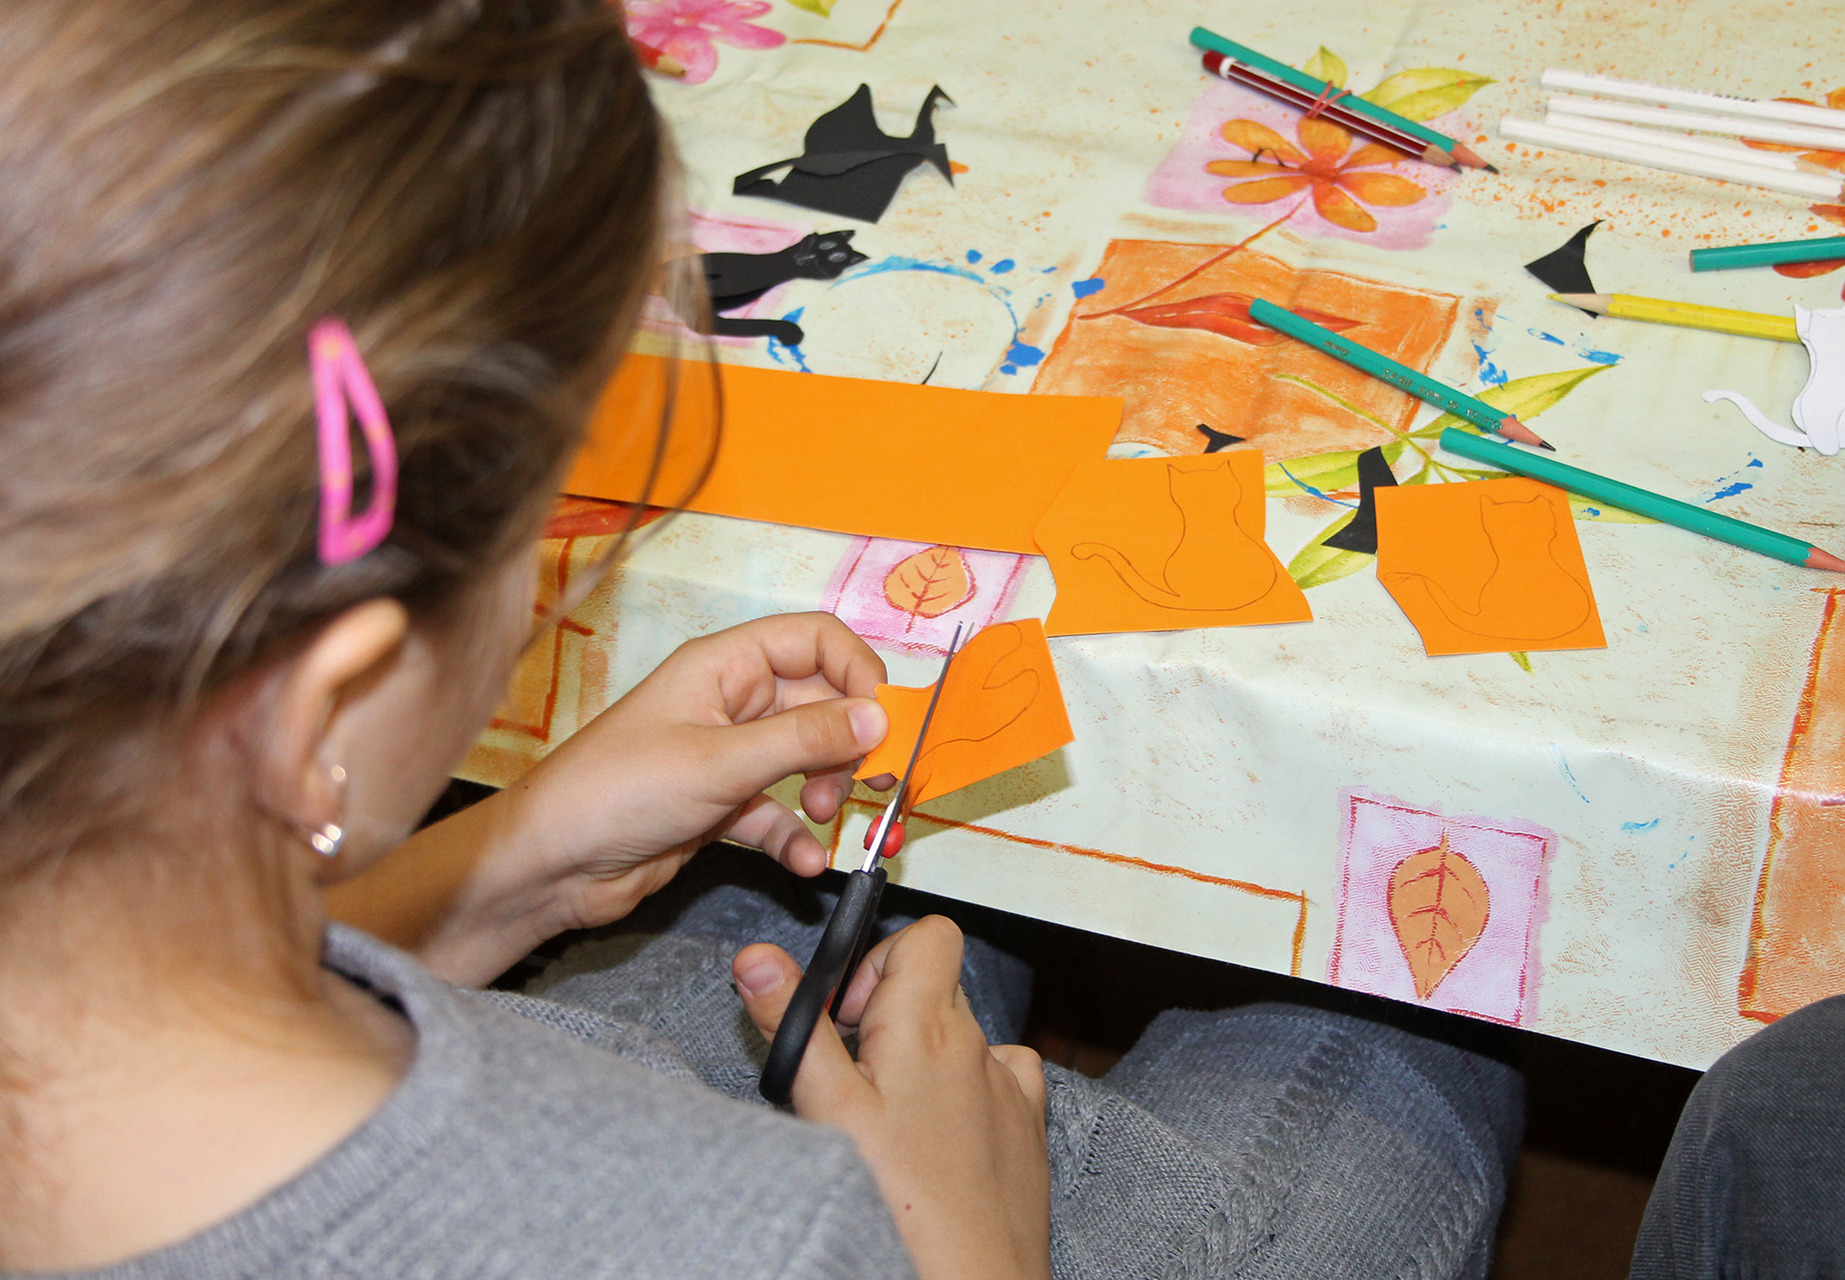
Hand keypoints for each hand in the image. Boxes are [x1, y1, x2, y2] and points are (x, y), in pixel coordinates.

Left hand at [345, 613, 894, 983]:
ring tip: (821, 817)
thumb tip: (879, 718)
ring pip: (804, 760)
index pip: (814, 640)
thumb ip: (805, 739)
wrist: (549, 866)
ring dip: (826, 790)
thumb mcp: (720, 762)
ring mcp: (725, 754)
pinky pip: (777, 812)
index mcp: (724, 665)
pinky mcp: (718, 805)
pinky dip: (796, 836)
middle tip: (870, 783)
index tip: (882, 722)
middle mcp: (729, 701)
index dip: (857, 672)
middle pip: (820, 704)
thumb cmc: (614, 792)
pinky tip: (805, 861)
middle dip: (848, 743)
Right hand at [734, 917, 1051, 1279]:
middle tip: (853, 1077)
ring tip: (893, 1118)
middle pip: (935, 988)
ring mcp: (1009, 1087)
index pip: (929, 935)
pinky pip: (999, 1080)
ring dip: (926, 1058)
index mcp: (928, 1025)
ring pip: (962, 1039)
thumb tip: (760, 957)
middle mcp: (978, 1045)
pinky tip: (940, 1136)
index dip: (881, 958)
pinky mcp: (1026, 1128)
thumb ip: (794, 1026)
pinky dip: (968, 1092)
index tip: (848, 1012)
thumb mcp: (826, 1109)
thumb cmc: (901, 1206)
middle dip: (889, 1017)